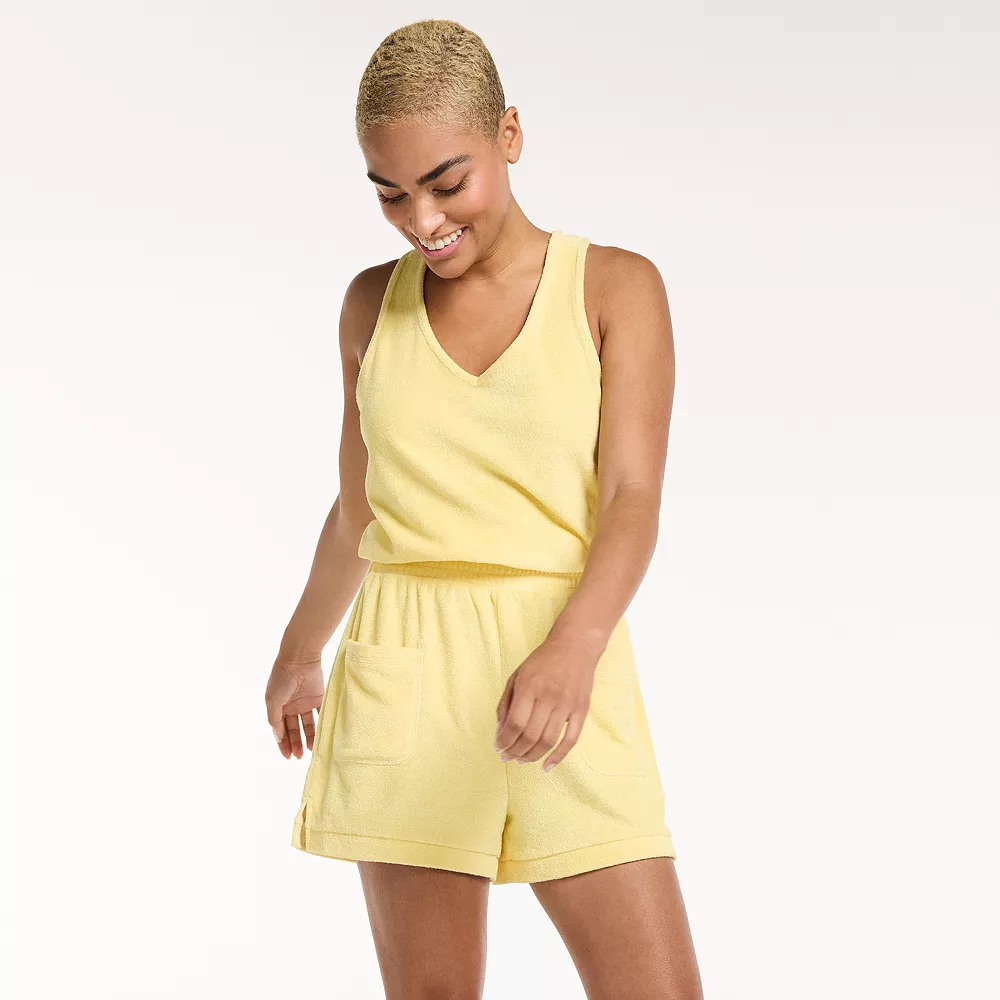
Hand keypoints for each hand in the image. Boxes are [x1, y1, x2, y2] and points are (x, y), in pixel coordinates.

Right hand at [265, 652, 324, 759]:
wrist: (299, 658)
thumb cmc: (282, 678)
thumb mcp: (273, 701)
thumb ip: (274, 720)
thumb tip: (278, 737)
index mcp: (277, 706)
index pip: (280, 730)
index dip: (283, 744)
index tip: (287, 757)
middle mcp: (291, 706)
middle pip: (294, 729)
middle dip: (295, 743)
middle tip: (299, 757)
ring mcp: (305, 702)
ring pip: (308, 724)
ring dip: (309, 737)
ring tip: (310, 750)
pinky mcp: (318, 697)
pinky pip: (320, 713)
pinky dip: (322, 724)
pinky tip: (323, 736)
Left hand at [494, 631, 603, 771]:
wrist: (575, 646)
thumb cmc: (542, 661)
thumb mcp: (517, 675)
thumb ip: (506, 703)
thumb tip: (500, 731)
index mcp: (530, 687)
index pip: (514, 723)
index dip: (504, 740)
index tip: (498, 747)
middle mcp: (549, 697)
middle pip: (530, 735)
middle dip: (515, 752)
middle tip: (507, 758)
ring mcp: (567, 705)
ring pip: (548, 741)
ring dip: (532, 756)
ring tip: (521, 761)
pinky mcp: (581, 710)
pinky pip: (571, 740)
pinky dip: (559, 756)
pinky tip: (547, 766)